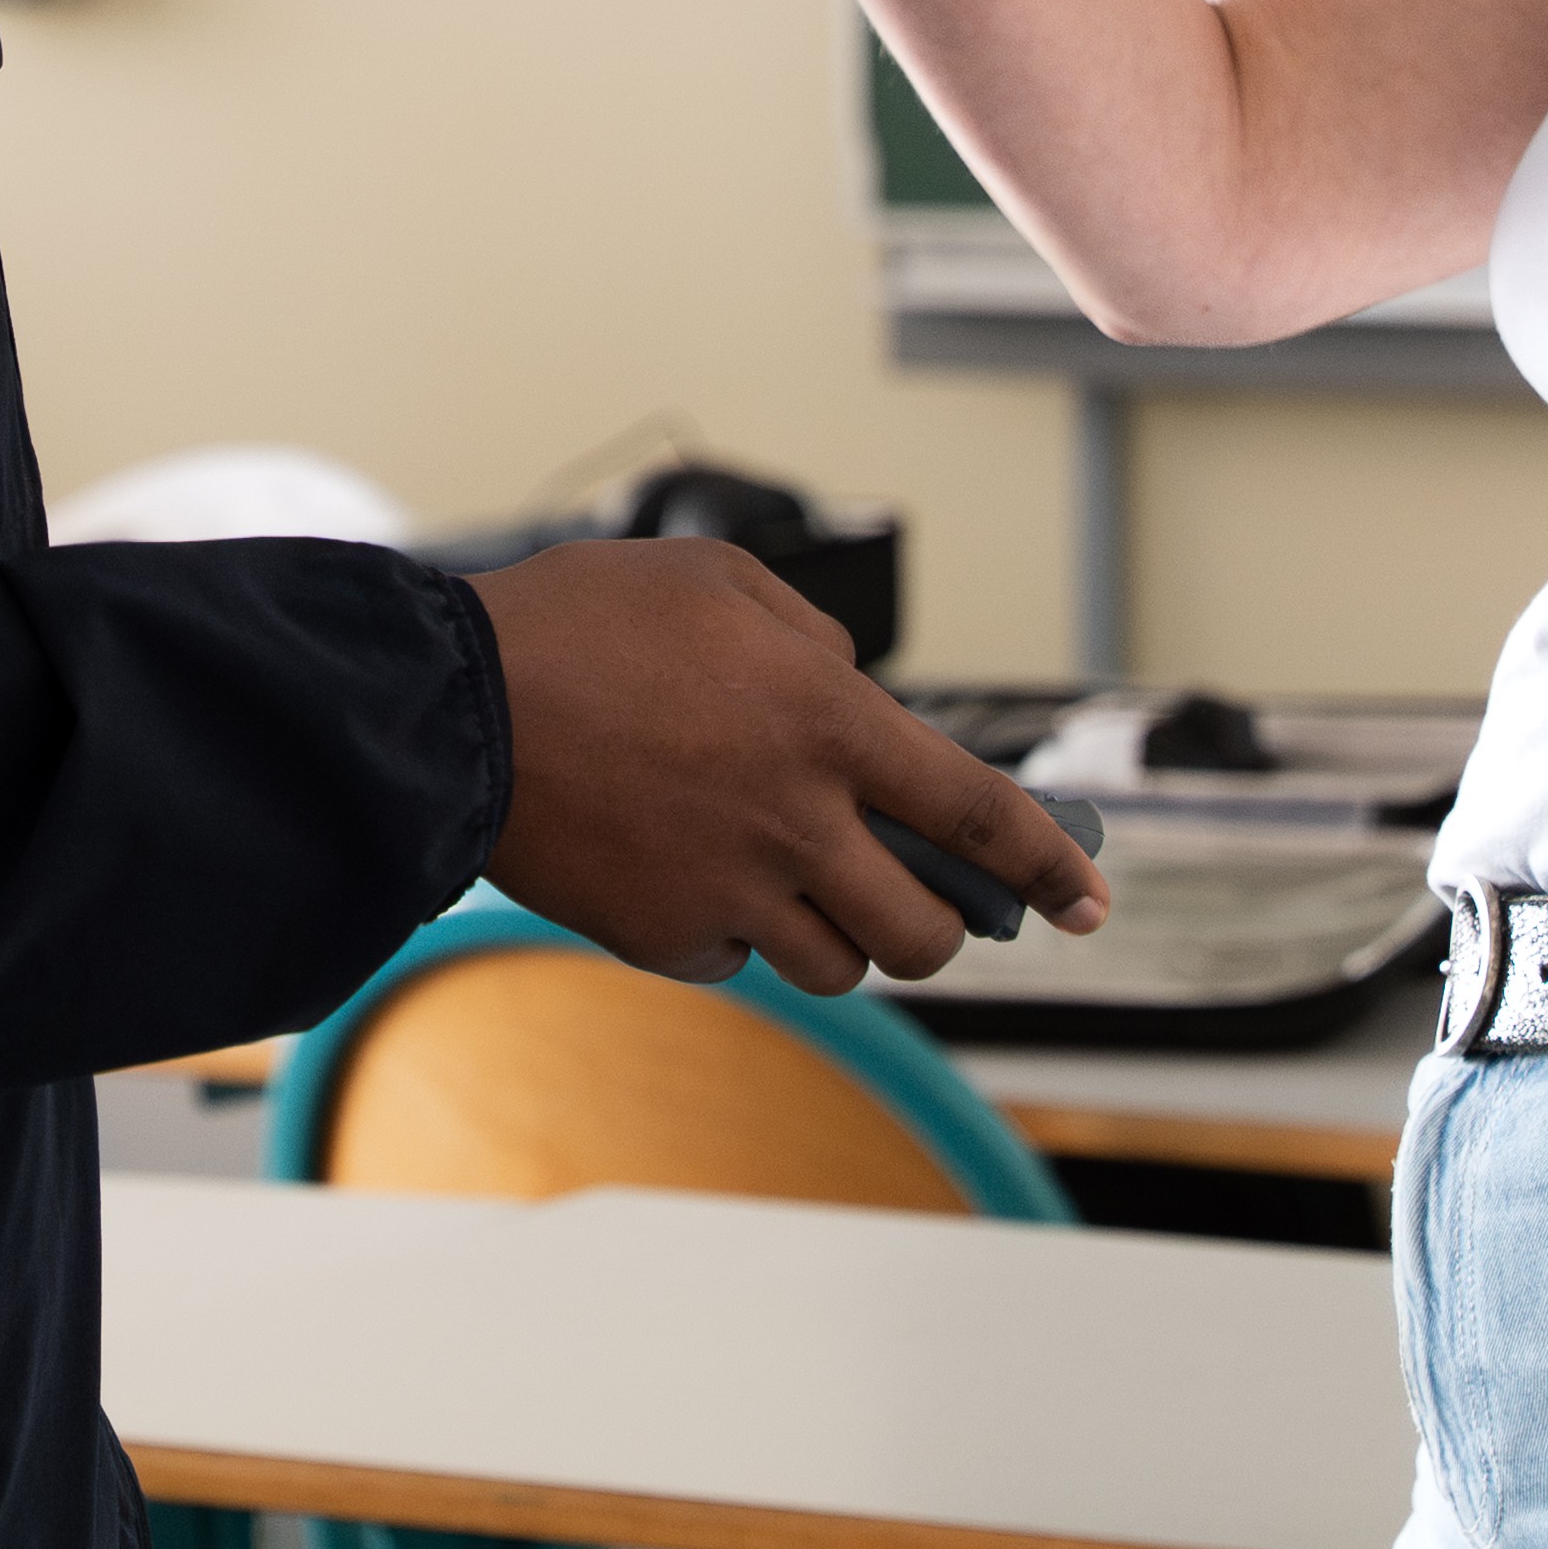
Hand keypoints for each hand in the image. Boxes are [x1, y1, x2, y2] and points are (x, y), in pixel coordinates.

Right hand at [464, 538, 1110, 990]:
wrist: (456, 704)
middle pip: (922, 931)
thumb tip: (854, 697)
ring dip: (840, 934)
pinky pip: (738, 963)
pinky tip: (698, 877)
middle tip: (921, 905)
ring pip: (838, 964)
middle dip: (941, 930)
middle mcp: (797, 820)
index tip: (1090, 904)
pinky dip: (740, 936)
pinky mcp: (665, 939)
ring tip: (795, 880)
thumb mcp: (723, 584)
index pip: (980, 815)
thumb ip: (815, 645)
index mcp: (829, 723)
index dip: (1051, 865)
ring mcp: (731, 891)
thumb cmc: (584, 622)